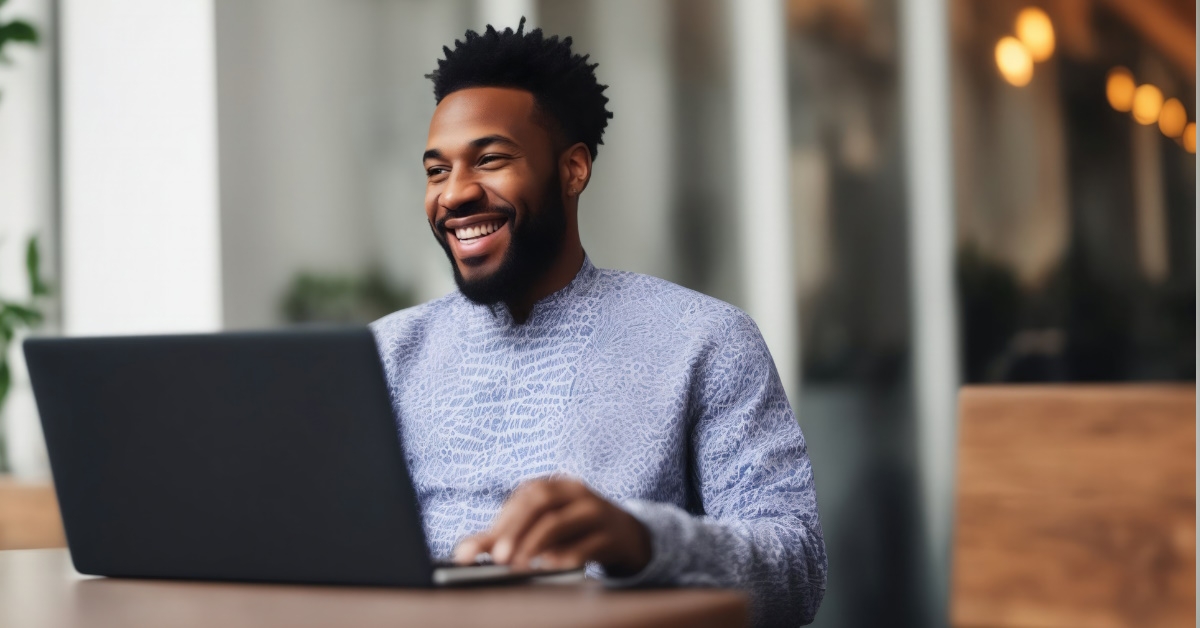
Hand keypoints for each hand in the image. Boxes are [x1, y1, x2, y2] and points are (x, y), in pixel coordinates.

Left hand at [452, 478, 651, 576]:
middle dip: (516, 529)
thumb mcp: (542, 527)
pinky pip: (588, 545)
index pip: (524, 497)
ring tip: (520, 567)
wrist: (627, 536)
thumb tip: (463, 553)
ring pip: (562, 521)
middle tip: (499, 558)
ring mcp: (596, 511)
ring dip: (536, 544)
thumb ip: (503, 538)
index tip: (481, 549)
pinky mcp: (612, 535)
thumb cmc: (574, 530)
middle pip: (541, 502)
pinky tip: (552, 569)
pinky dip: (567, 557)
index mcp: (555, 486)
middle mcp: (575, 492)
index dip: (502, 521)